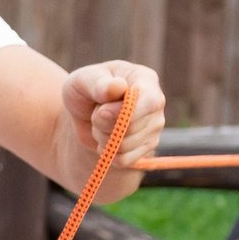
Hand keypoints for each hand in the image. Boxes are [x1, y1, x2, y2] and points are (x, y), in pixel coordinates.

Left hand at [59, 61, 165, 187]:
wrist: (82, 111)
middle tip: (96, 113)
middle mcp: (156, 102)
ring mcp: (155, 125)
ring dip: (102, 138)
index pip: (149, 102)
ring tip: (101, 123)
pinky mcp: (148, 146)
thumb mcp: (83, 80)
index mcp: (145, 79)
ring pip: (125, 146)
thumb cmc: (84, 89)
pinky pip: (124, 160)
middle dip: (103, 124)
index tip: (100, 111)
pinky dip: (108, 153)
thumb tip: (118, 87)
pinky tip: (107, 138)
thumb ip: (99, 84)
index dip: (124, 113)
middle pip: (132, 127)